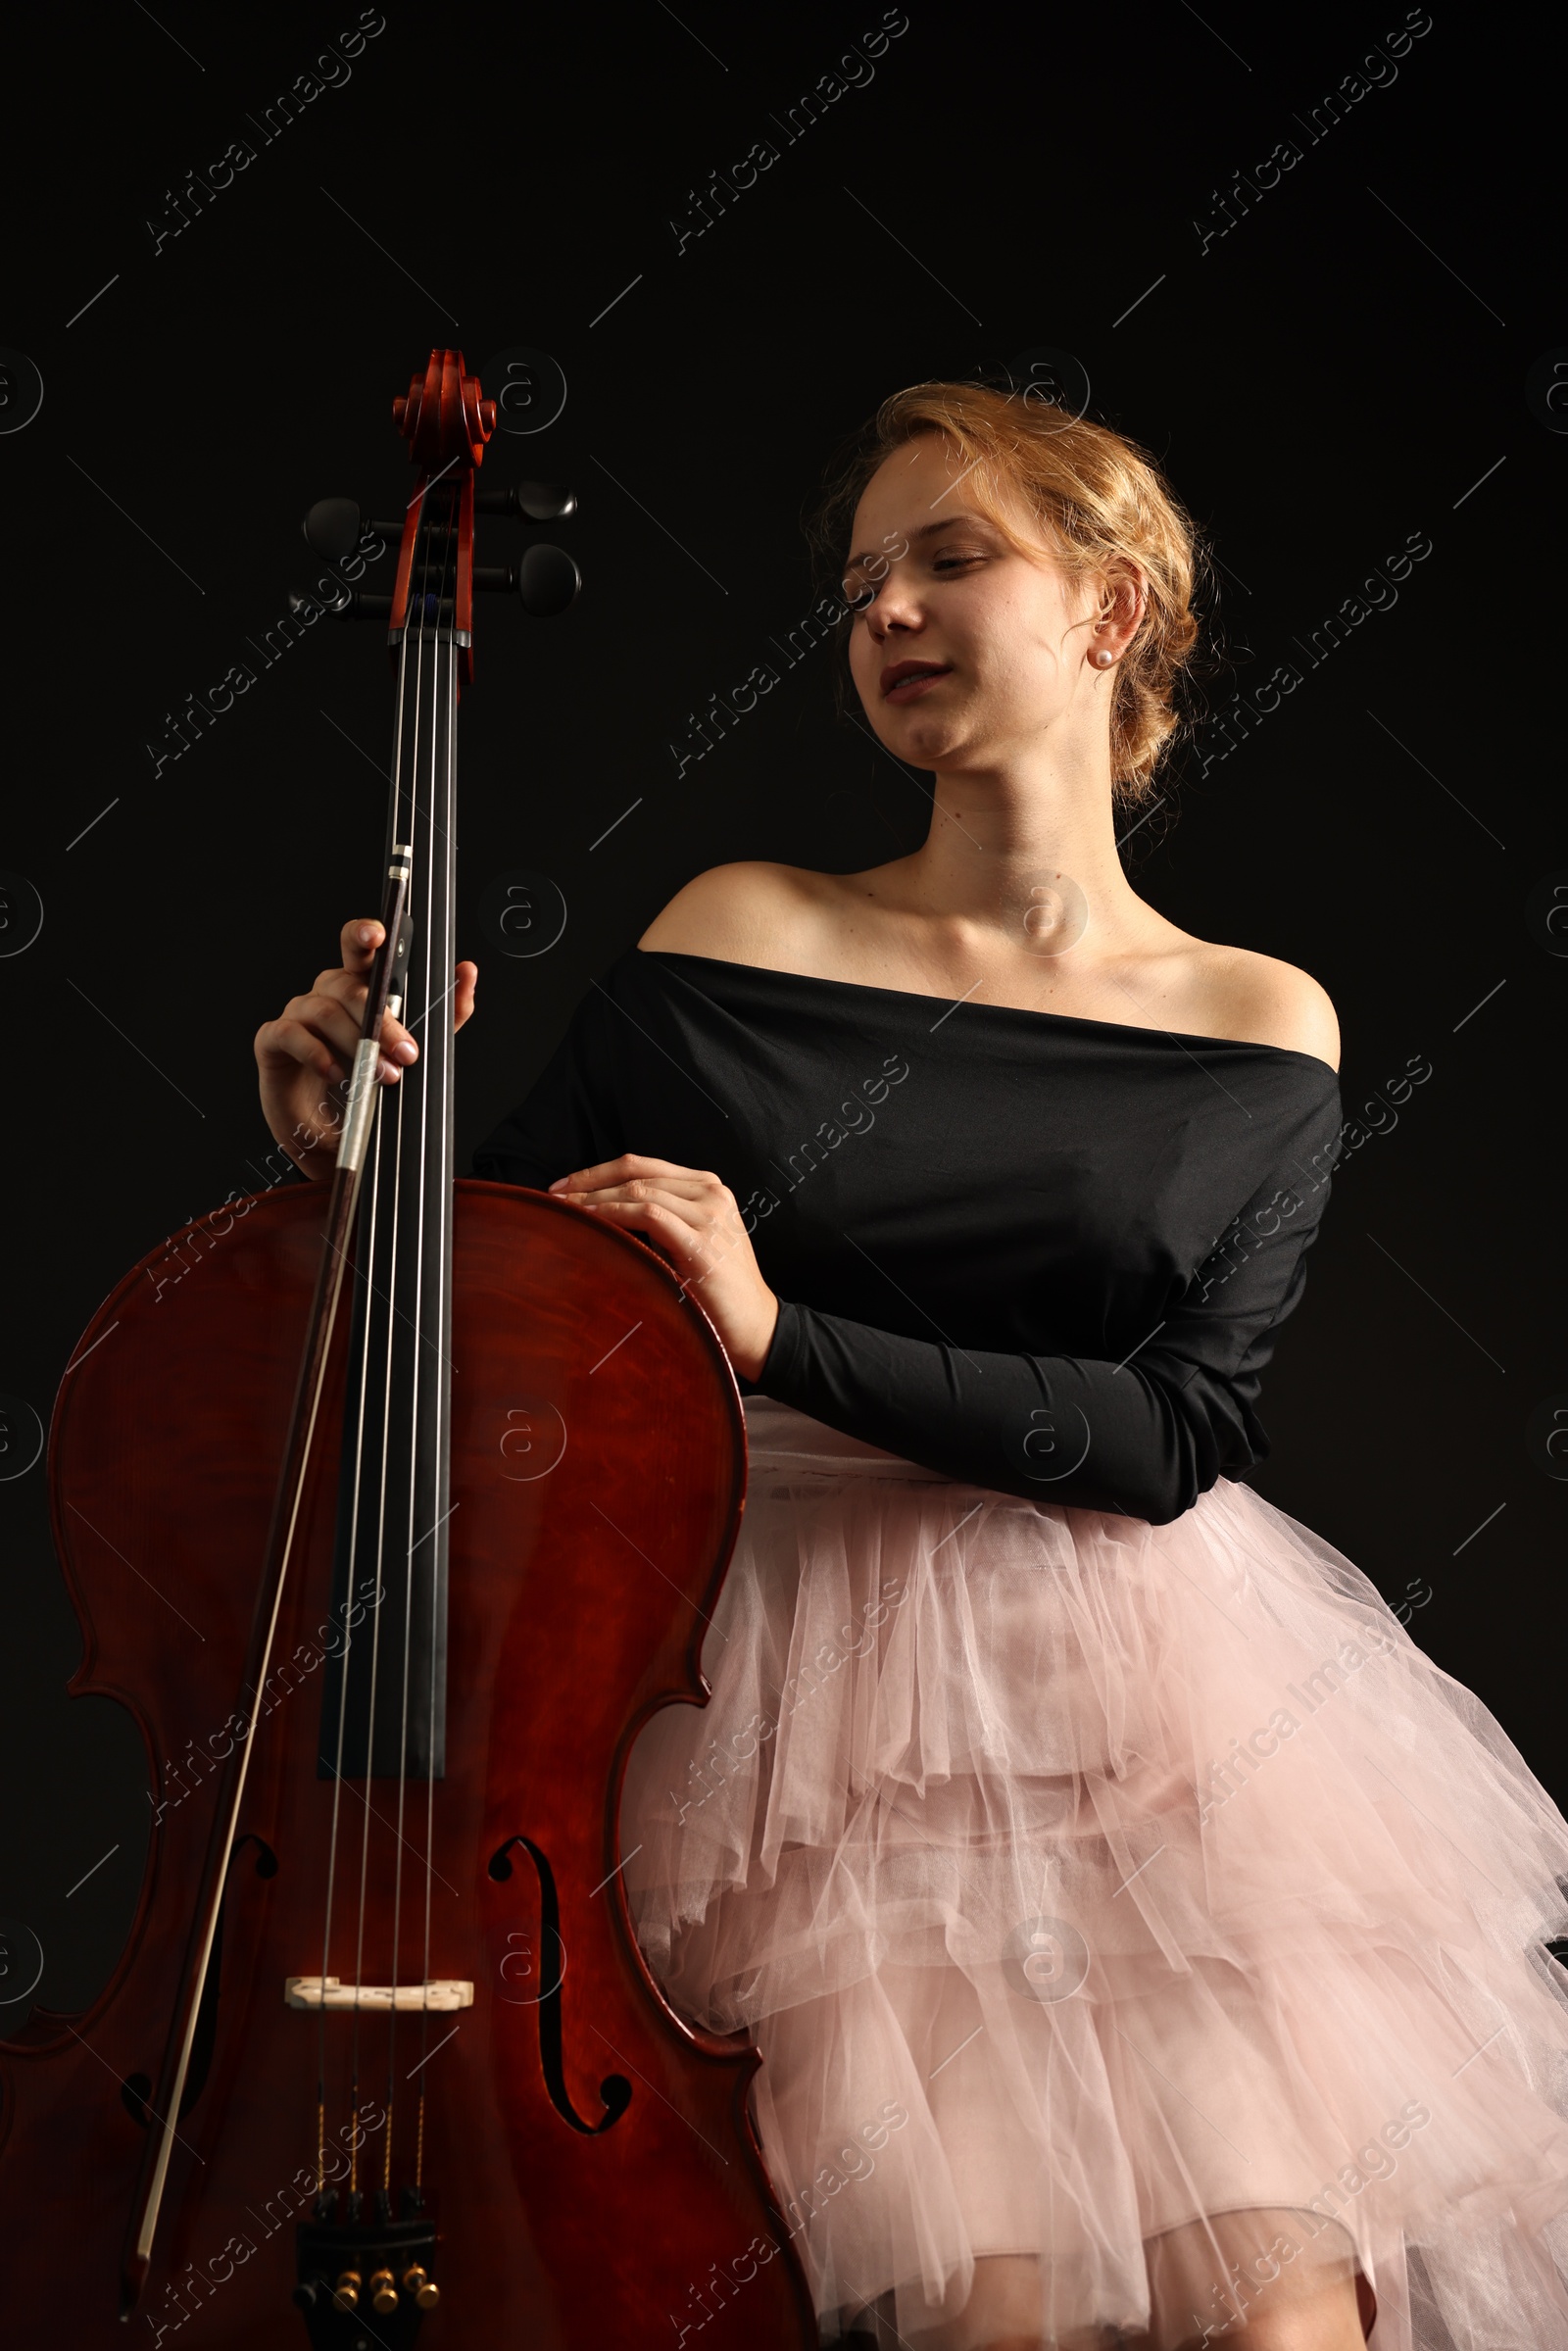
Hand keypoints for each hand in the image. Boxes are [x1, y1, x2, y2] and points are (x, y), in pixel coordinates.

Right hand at [254, 917, 477, 1179]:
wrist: (331, 1132)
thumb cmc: (369, 1081)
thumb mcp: (416, 1047)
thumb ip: (445, 1013)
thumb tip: (468, 972)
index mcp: (359, 986)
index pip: (359, 949)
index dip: (364, 935)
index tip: (378, 935)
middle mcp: (326, 993)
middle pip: (349, 986)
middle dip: (382, 1020)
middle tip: (406, 1053)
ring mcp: (298, 1014)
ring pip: (324, 1010)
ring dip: (357, 1043)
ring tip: (382, 1075)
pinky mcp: (273, 1041)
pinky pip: (291, 1034)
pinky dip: (316, 1053)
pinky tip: (334, 1071)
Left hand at [547, 1154, 778, 1380]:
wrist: (756, 1328)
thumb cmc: (717, 1292)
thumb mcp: (691, 1241)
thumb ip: (662, 1220)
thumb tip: (603, 1213)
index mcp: (709, 1187)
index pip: (645, 1165)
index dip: (600, 1171)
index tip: (566, 1185)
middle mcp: (712, 1192)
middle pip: (637, 1171)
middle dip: (589, 1181)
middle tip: (554, 1195)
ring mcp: (710, 1214)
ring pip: (639, 1190)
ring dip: (594, 1199)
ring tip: (564, 1210)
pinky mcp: (702, 1241)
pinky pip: (647, 1215)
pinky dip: (613, 1214)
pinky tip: (591, 1222)